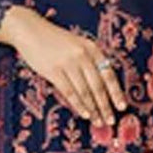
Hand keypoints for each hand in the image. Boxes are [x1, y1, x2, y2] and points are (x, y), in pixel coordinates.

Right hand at [0, 7, 126, 125]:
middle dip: (105, 106)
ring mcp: (68, 63)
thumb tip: (104, 87)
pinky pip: (69, 92)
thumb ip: (91, 60)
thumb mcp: (78, 44)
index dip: (116, 93)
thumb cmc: (55, 40)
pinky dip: (79, 105)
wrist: (30, 30)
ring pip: (85, 92)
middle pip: (98, 86)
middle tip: (111, 121)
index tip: (122, 107)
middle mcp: (82, 55)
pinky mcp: (53, 71)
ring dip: (93, 109)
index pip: (108, 74)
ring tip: (99, 122)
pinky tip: (85, 114)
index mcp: (92, 48)